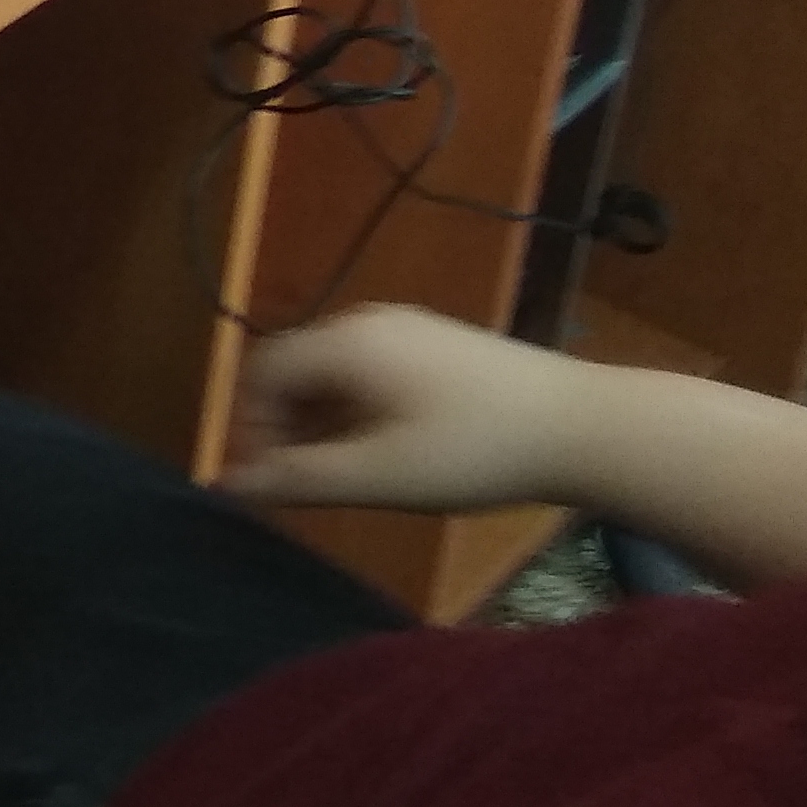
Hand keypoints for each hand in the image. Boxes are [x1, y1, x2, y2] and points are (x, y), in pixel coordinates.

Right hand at [221, 303, 590, 514]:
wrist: (581, 425)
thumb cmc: (471, 451)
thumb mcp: (378, 475)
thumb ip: (297, 479)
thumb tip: (225, 484)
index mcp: (345, 343)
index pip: (260, 373)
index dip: (250, 428)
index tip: (273, 484)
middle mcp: (368, 322)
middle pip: (294, 368)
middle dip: (284, 426)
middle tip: (308, 485)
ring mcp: (408, 328)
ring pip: (334, 372)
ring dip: (322, 422)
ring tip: (350, 475)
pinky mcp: (438, 344)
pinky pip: (370, 370)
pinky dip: (357, 409)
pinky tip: (390, 451)